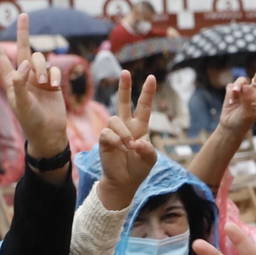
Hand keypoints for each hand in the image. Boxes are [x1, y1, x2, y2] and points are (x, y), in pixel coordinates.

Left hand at [0, 14, 67, 160]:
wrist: (49, 132)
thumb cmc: (30, 120)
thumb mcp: (21, 102)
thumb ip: (19, 82)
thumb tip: (25, 62)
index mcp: (11, 81)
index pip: (1, 59)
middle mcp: (24, 77)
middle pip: (23, 49)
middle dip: (23, 33)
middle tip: (23, 15)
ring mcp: (39, 79)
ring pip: (41, 59)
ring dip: (42, 68)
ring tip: (43, 83)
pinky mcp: (53, 83)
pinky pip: (53, 69)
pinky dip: (53, 76)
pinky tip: (53, 88)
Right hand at [92, 73, 159, 210]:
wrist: (125, 182)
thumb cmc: (139, 168)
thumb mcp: (150, 159)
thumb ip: (148, 150)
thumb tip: (138, 142)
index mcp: (140, 127)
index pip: (144, 106)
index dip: (147, 92)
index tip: (152, 77)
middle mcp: (126, 126)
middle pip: (123, 102)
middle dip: (124, 87)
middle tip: (126, 72)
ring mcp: (114, 132)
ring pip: (114, 119)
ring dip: (123, 133)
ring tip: (130, 146)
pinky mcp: (104, 140)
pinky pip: (107, 133)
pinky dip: (116, 140)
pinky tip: (121, 148)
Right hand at [217, 52, 255, 136]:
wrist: (230, 127)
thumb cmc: (242, 123)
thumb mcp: (247, 115)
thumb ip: (247, 100)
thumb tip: (245, 87)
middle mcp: (253, 92)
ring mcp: (243, 90)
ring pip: (241, 81)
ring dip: (237, 87)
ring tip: (235, 97)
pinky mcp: (232, 91)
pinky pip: (231, 86)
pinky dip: (230, 94)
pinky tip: (230, 103)